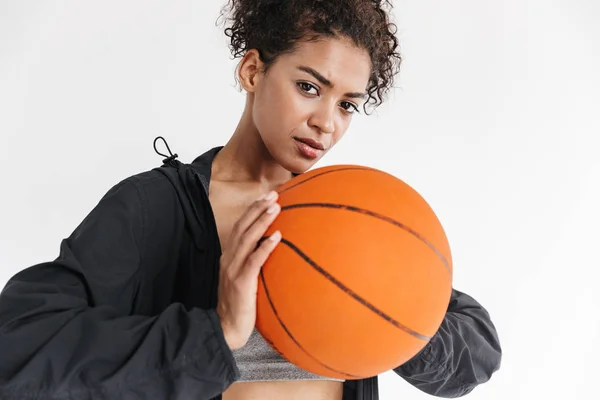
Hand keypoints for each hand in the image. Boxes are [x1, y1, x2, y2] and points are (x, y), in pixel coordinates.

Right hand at [216, 190, 281, 349]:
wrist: (226, 328)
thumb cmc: (239, 305)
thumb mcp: (245, 279)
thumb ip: (253, 263)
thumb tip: (273, 250)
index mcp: (229, 256)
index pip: (240, 227)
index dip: (252, 210)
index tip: (267, 197)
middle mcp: (229, 259)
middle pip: (242, 227)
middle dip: (257, 208)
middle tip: (273, 194)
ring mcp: (233, 269)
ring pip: (247, 239)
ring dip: (262, 221)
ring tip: (276, 207)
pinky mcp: (241, 282)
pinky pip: (254, 260)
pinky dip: (265, 247)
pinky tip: (277, 236)